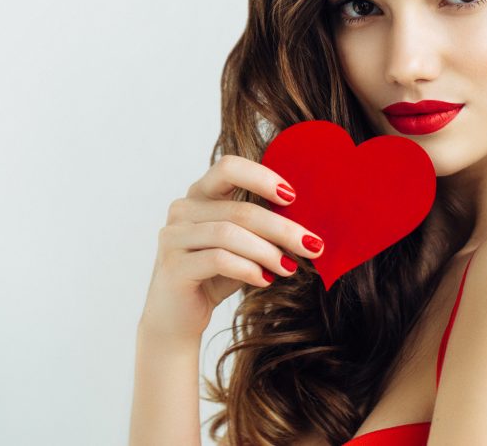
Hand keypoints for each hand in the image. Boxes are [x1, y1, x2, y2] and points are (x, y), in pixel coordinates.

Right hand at [137, 154, 324, 347]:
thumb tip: (308, 226)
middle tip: (313, 245)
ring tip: (289, 268)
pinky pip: (218, 259)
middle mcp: (183, 209)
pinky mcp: (173, 265)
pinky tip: (265, 280)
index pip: (229, 167)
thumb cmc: (215, 276)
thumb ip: (263, 229)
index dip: (262, 178)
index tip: (292, 198)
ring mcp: (173, 236)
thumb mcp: (243, 246)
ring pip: (230, 234)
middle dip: (282, 228)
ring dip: (267, 252)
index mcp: (200, 194)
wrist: (177, 318)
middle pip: (240, 209)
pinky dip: (248, 269)